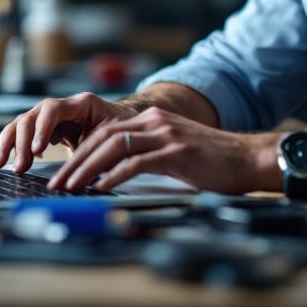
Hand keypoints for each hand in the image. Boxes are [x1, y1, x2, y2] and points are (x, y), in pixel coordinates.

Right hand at [0, 92, 137, 172]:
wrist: (124, 124)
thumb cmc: (123, 130)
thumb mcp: (116, 137)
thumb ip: (100, 150)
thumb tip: (86, 172)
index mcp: (81, 104)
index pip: (53, 109)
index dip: (42, 128)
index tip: (37, 151)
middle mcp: (61, 107)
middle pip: (31, 116)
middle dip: (21, 142)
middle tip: (20, 168)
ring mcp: (49, 116)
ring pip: (21, 123)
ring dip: (9, 143)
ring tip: (0, 164)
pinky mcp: (44, 128)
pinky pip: (22, 133)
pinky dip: (12, 146)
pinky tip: (7, 162)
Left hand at [45, 107, 278, 193]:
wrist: (249, 157)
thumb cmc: (213, 161)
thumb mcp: (173, 152)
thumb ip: (146, 157)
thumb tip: (112, 178)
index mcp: (151, 120)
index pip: (104, 132)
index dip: (80, 152)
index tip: (63, 173)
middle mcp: (155, 121)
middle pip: (102, 137)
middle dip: (75, 162)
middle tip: (57, 183)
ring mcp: (165, 134)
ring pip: (113, 147)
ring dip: (87, 168)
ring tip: (71, 187)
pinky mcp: (176, 151)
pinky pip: (136, 162)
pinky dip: (114, 174)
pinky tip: (101, 187)